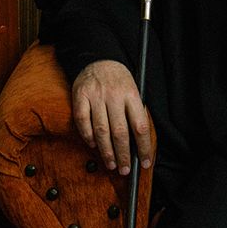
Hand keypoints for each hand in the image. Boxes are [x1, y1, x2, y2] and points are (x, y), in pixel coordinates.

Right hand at [71, 59, 151, 175]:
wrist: (99, 58)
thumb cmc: (119, 81)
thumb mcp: (133, 90)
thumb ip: (134, 113)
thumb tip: (137, 146)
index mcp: (132, 94)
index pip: (140, 126)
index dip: (144, 147)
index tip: (146, 162)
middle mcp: (114, 95)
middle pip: (120, 131)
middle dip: (123, 154)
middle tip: (125, 169)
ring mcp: (96, 96)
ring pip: (101, 130)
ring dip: (106, 151)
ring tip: (111, 164)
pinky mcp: (80, 96)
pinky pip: (83, 121)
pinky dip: (88, 136)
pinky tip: (93, 145)